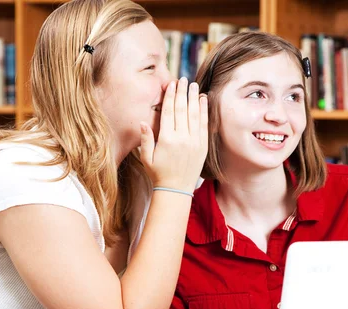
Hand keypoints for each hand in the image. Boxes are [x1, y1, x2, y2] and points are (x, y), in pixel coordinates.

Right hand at [139, 77, 207, 193]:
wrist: (176, 190)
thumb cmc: (158, 174)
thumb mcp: (146, 158)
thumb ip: (146, 139)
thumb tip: (143, 121)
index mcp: (167, 140)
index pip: (169, 112)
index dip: (170, 96)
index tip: (172, 84)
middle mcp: (182, 139)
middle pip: (182, 109)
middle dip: (183, 92)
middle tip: (183, 79)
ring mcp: (194, 142)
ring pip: (195, 115)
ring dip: (194, 98)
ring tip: (194, 85)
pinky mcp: (203, 146)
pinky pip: (204, 125)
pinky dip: (204, 111)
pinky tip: (203, 100)